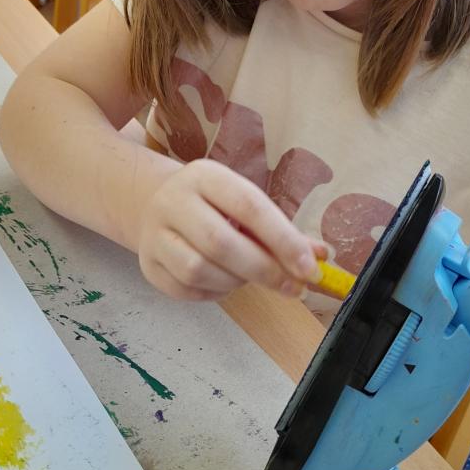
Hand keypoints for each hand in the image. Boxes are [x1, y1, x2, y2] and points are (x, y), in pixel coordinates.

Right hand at [137, 159, 321, 300]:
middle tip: (293, 287)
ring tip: (249, 278)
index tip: (309, 267)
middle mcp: (174, 200)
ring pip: (199, 269)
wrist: (154, 204)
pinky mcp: (148, 264)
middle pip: (220, 242)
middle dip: (264, 270)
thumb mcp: (244, 202)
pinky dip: (213, 293)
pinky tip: (224, 283)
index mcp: (206, 176)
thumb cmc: (213, 205)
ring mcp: (156, 233)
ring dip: (235, 282)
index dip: (282, 239)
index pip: (248, 206)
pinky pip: (185, 289)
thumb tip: (321, 256)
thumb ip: (282, 230)